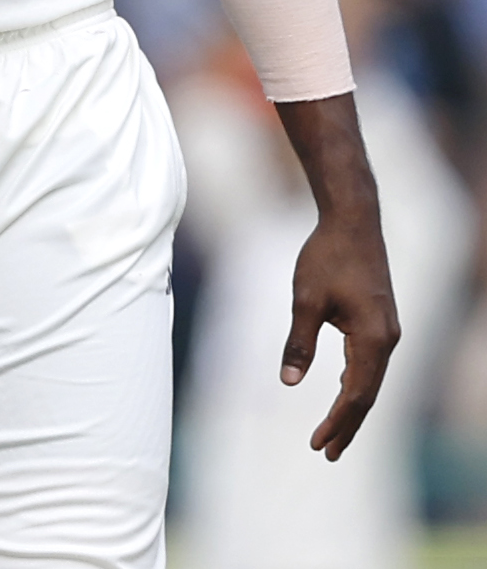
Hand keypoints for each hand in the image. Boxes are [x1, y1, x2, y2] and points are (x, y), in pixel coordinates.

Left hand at [274, 92, 398, 458]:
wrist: (353, 222)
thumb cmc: (326, 257)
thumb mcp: (305, 299)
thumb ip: (299, 341)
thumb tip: (289, 382)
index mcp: (373, 339)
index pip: (356, 394)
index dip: (336, 421)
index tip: (316, 444)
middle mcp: (387, 340)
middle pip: (367, 394)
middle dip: (347, 425)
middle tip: (327, 454)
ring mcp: (387, 332)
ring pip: (370, 380)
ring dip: (352, 408)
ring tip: (334, 435)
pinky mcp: (380, 322)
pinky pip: (369, 364)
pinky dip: (356, 384)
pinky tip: (342, 394)